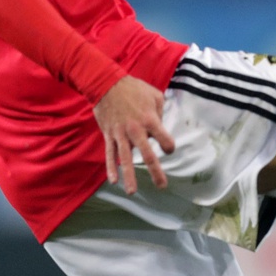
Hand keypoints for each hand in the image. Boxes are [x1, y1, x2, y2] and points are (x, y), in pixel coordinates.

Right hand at [94, 75, 175, 194]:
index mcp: (150, 119)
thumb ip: (161, 112)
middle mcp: (136, 129)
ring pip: (125, 159)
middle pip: (147, 154)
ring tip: (132, 191)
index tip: (168, 148)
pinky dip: (111, 167)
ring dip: (129, 176)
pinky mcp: (109, 135)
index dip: (169, 146)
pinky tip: (113, 181)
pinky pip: (110, 154)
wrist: (106, 83)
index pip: (164, 140)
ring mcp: (120, 134)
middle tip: (162, 185)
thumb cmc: (134, 88)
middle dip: (156, 171)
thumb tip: (160, 127)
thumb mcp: (155, 95)